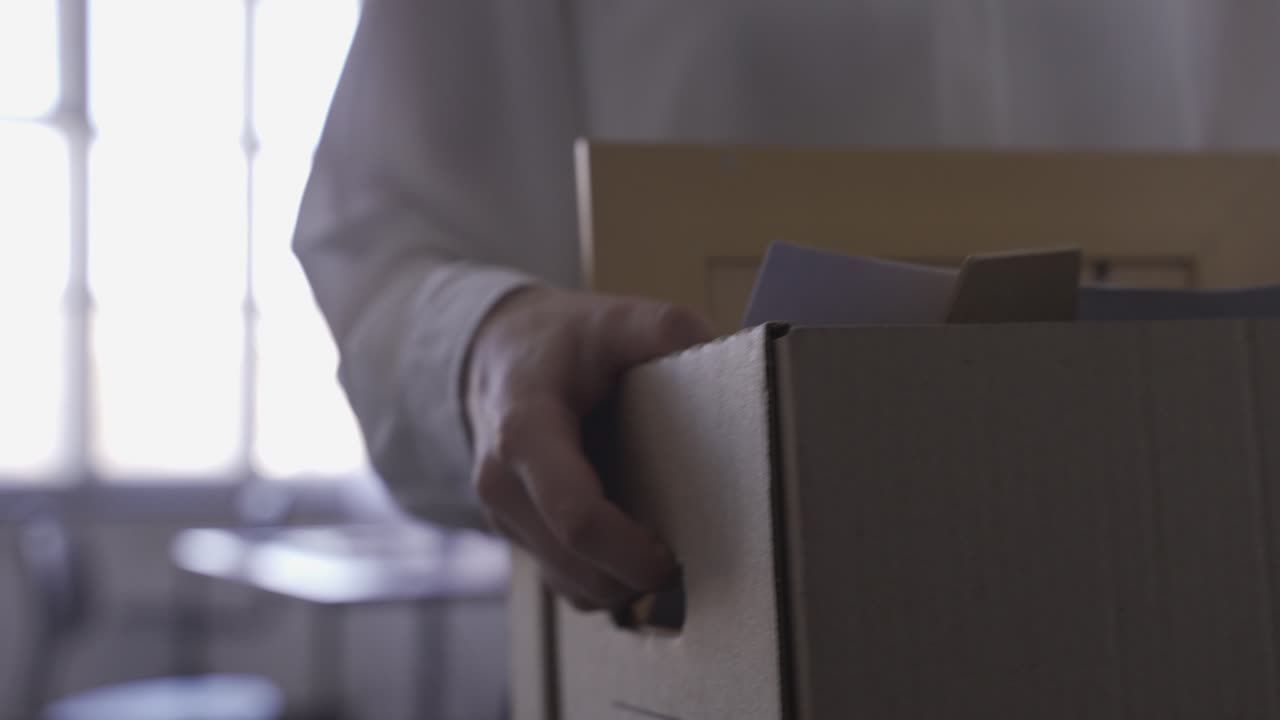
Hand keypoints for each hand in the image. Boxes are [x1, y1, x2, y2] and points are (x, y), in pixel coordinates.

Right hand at [465, 287, 713, 609]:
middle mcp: (502, 482)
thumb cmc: (561, 341)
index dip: (629, 550)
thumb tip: (713, 349)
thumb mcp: (611, 317)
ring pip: (571, 585)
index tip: (675, 555)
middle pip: (576, 564)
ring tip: (665, 546)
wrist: (496, 355)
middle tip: (690, 555)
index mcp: (525, 430)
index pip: (573, 514)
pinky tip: (635, 546)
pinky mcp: (517, 535)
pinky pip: (566, 583)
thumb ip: (662, 328)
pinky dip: (605, 580)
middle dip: (636, 574)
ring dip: (622, 582)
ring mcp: (504, 515)